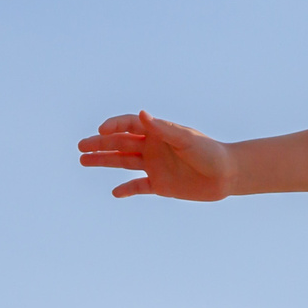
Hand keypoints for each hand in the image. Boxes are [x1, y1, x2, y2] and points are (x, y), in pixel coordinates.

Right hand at [77, 110, 233, 200]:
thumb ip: (163, 129)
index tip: (101, 131)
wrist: (227, 175)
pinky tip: (114, 192)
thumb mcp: (186, 139)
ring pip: (123, 162)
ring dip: (104, 161)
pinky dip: (127, 189)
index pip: (130, 125)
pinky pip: (139, 186)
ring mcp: (155, 166)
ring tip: (83, 160)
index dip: (114, 126)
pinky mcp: (161, 185)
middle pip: (120, 143)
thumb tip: (143, 114)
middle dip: (100, 144)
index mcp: (158, 132)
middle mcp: (153, 147)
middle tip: (80, 146)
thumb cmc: (210, 152)